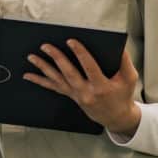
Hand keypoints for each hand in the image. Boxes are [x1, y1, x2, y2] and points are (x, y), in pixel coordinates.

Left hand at [25, 43, 140, 136]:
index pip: (89, 68)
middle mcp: (86, 91)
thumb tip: (118, 46)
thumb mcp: (130, 79)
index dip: (80, 54)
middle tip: (46, 46)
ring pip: (57, 79)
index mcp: (101, 86)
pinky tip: (27, 75)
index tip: (71, 41)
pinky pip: (52, 87)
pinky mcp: (70, 95)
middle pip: (68, 73)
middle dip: (56, 58)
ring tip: (32, 57)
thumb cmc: (122, 95)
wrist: (116, 116)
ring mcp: (76, 94)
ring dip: (43, 67)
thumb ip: (125, 62)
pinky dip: (39, 81)